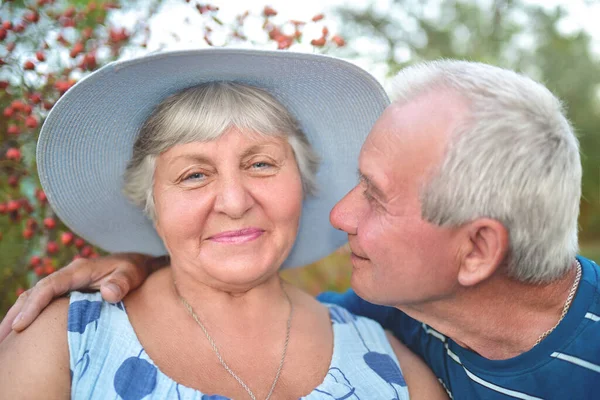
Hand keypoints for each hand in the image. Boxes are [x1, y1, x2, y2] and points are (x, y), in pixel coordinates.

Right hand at [0, 253, 165, 341]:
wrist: (138, 264)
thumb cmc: (134, 270)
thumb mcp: (131, 274)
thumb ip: (122, 282)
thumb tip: (108, 294)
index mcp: (78, 270)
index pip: (49, 287)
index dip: (34, 306)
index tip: (21, 325)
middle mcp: (67, 275)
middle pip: (35, 293)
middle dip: (17, 314)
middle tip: (3, 337)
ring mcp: (66, 283)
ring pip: (36, 297)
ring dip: (19, 315)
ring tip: (5, 338)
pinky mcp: (68, 292)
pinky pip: (45, 302)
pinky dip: (31, 314)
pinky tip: (23, 332)